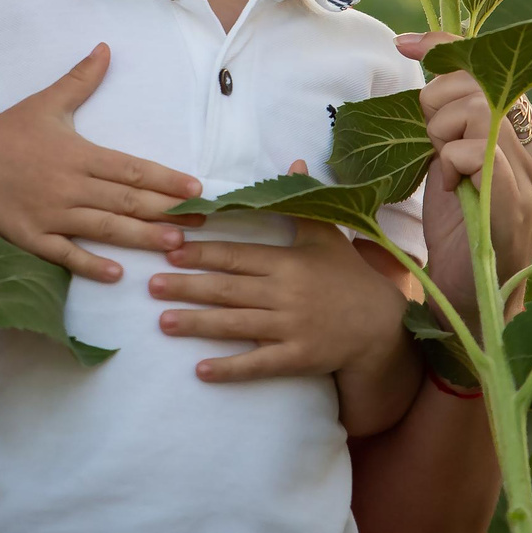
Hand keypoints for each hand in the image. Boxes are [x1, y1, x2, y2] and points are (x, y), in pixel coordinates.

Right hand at [0, 45, 205, 281]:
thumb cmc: (9, 131)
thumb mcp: (48, 102)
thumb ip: (81, 79)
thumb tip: (105, 48)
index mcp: (80, 153)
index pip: (132, 168)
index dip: (166, 179)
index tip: (195, 188)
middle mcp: (72, 185)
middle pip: (126, 200)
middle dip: (166, 211)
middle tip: (201, 223)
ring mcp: (53, 214)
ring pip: (104, 228)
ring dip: (141, 236)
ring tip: (174, 245)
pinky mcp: (33, 237)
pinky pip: (65, 254)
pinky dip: (90, 264)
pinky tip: (117, 274)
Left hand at [149, 165, 419, 435]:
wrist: (380, 325)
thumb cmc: (347, 276)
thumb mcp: (327, 236)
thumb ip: (302, 203)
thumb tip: (292, 162)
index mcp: (288, 262)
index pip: (237, 256)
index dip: (202, 252)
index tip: (170, 248)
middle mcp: (285, 294)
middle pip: (229, 289)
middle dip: (188, 286)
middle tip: (151, 285)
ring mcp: (291, 328)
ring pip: (237, 325)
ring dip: (198, 323)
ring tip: (163, 322)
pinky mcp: (297, 358)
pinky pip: (258, 364)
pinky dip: (230, 368)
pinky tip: (201, 370)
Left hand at [398, 30, 531, 321]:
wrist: (471, 295)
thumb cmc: (459, 226)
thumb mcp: (453, 156)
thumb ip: (453, 114)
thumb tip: (423, 54)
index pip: (494, 67)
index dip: (447, 46)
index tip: (404, 43)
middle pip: (479, 82)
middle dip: (437, 103)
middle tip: (431, 144)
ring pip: (476, 109)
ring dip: (440, 133)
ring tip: (443, 167)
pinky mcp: (516, 198)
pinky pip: (473, 148)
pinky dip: (447, 162)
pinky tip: (450, 188)